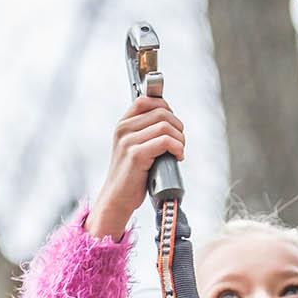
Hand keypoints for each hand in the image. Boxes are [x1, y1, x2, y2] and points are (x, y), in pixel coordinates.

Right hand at [87, 96, 185, 238]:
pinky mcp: (136, 155)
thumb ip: (146, 132)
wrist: (117, 198)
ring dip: (180, 139)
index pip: (146, 100)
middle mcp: (123, 129)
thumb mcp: (134, 147)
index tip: (173, 124)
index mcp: (123, 124)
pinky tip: (177, 157)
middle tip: (179, 142)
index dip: (165, 107)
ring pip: (166, 126)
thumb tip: (171, 121)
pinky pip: (165, 141)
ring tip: (178, 152)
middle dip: (177, 126)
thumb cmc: (131, 175)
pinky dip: (178, 148)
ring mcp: (128, 141)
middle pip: (161, 112)